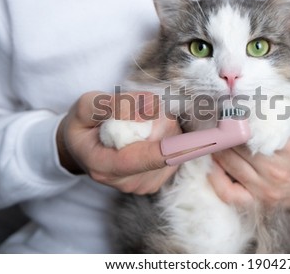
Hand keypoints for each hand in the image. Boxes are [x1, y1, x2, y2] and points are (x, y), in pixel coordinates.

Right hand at [56, 91, 180, 193]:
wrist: (80, 148)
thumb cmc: (82, 126)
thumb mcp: (87, 107)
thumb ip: (116, 104)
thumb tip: (152, 105)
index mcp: (105, 166)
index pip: (150, 157)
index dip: (180, 147)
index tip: (208, 140)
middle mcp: (127, 182)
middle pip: (165, 146)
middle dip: (161, 120)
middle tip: (139, 110)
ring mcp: (143, 186)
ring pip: (173, 148)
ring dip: (164, 128)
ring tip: (139, 124)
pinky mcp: (156, 182)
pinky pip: (174, 154)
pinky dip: (167, 139)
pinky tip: (148, 136)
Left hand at [208, 103, 289, 210]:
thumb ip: (287, 100)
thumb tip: (258, 84)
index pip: (251, 124)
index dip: (235, 113)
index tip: (228, 105)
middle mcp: (279, 169)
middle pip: (236, 143)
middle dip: (225, 128)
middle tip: (217, 117)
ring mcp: (269, 188)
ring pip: (228, 163)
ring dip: (218, 146)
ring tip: (217, 134)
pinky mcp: (262, 202)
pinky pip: (229, 193)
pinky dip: (217, 178)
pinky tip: (215, 164)